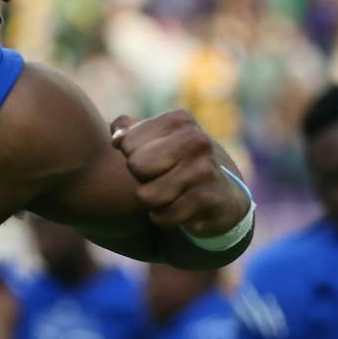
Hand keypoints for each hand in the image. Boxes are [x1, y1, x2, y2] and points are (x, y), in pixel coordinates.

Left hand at [110, 112, 248, 239]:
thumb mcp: (156, 139)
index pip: (127, 143)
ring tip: (170, 193)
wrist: (222, 193)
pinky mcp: (208, 200)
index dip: (132, 157)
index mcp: (179, 121)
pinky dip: (164, 218)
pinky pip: (162, 216)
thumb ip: (128, 131)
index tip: (153, 159)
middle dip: (141, 179)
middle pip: (136, 166)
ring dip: (152, 201)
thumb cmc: (177, 162)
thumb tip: (116, 138)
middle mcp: (196, 140)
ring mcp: (204, 170)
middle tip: (161, 178)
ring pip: (147, 195)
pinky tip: (180, 209)